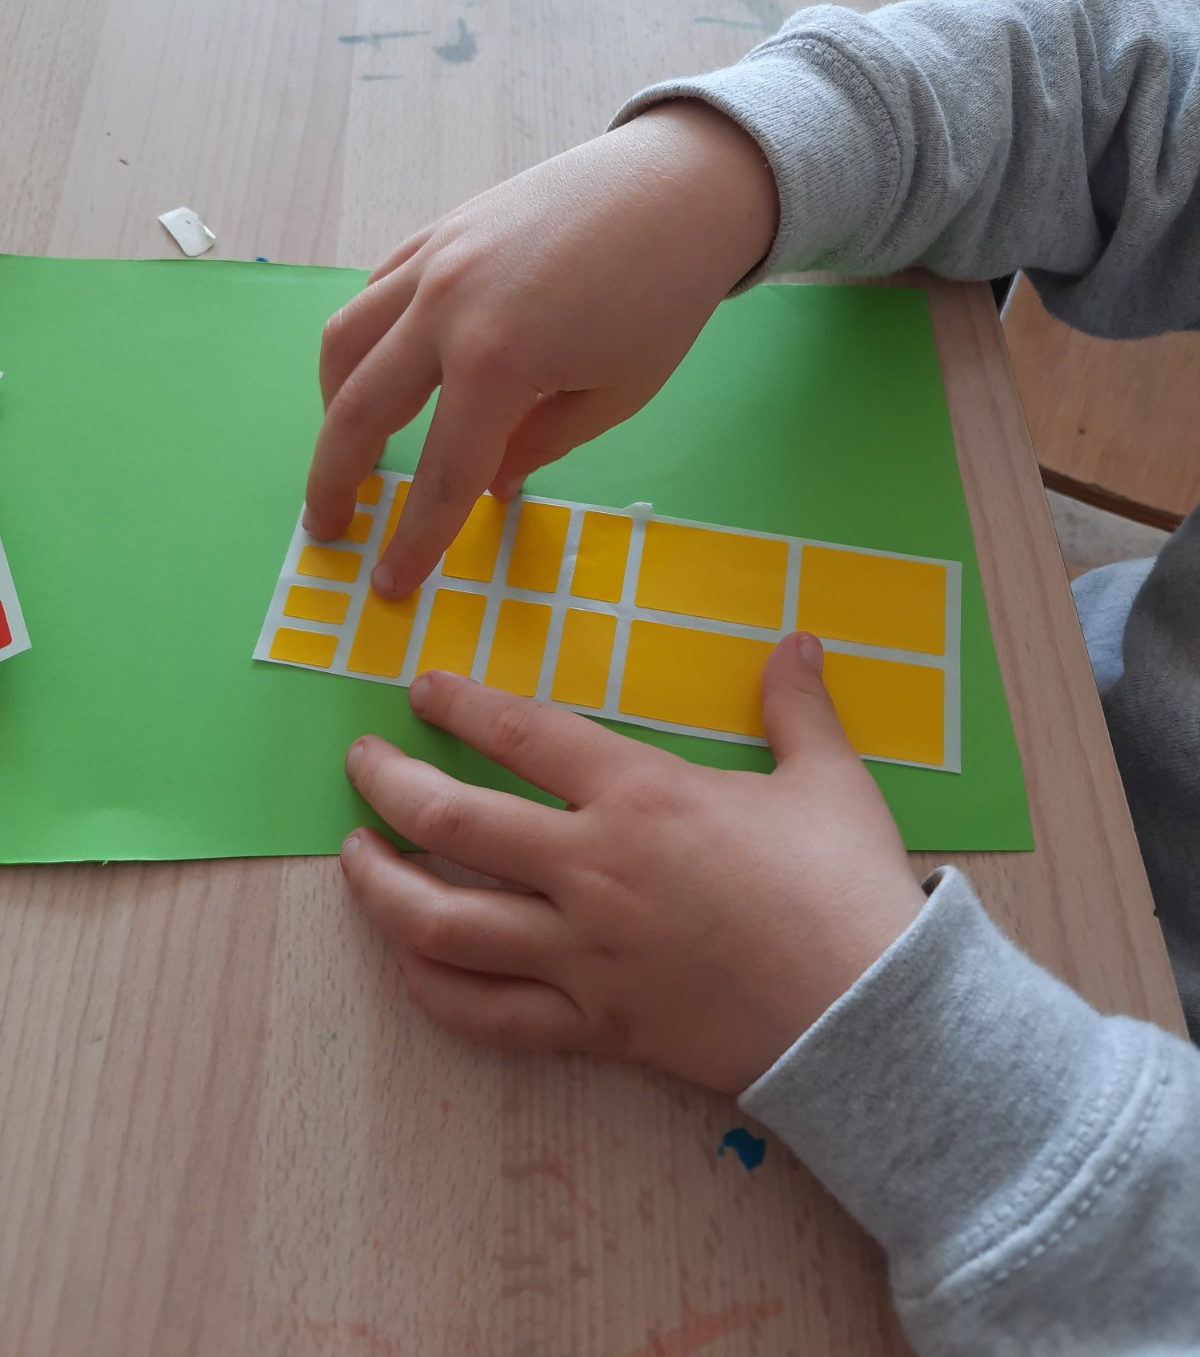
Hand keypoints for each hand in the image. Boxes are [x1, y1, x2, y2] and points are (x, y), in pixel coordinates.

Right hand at [305, 102, 777, 597]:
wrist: (677, 185)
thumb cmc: (662, 299)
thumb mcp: (614, 395)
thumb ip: (537, 444)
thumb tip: (484, 482)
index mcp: (497, 362)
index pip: (442, 474)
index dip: (414, 539)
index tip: (389, 585)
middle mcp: (444, 309)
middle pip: (360, 410)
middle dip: (335, 479)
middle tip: (329, 527)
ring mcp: (433, 261)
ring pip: (345, 341)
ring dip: (334, 404)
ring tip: (347, 447)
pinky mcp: (437, 231)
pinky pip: (374, 294)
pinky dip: (363, 341)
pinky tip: (381, 369)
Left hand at [338, 634, 924, 1094]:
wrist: (869, 1018)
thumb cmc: (846, 888)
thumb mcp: (830, 781)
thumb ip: (798, 707)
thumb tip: (800, 641)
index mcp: (639, 796)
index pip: (521, 733)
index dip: (459, 703)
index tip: (420, 690)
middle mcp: (589, 869)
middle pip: (452, 819)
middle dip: (387, 784)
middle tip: (358, 764)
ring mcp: (580, 954)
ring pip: (443, 922)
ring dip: (381, 887)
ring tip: (354, 859)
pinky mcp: (591, 1027)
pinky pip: (486, 1014)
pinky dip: (433, 989)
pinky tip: (409, 962)